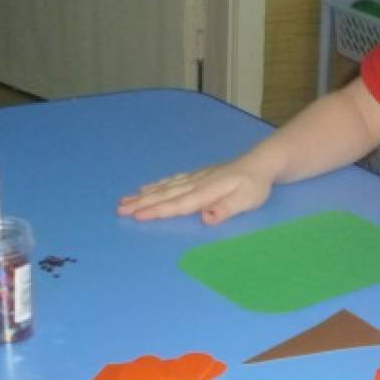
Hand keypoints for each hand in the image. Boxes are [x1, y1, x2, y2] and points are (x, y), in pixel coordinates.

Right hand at [116, 160, 272, 223]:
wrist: (261, 163)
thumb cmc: (255, 185)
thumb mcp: (246, 200)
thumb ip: (225, 209)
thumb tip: (205, 217)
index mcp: (206, 191)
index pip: (178, 204)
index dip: (158, 211)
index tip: (137, 216)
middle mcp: (196, 183)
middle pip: (165, 195)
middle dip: (141, 202)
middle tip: (119, 209)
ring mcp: (195, 178)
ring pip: (165, 187)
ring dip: (144, 194)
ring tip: (124, 200)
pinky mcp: (197, 176)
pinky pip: (172, 180)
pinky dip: (157, 184)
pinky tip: (146, 188)